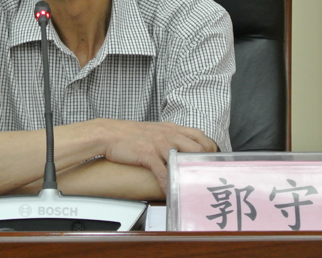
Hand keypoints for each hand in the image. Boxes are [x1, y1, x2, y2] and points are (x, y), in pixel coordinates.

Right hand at [97, 119, 216, 191]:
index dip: (209, 148)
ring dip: (188, 174)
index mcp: (171, 128)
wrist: (109, 133)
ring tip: (194, 187)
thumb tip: (180, 147)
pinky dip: (168, 184)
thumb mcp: (154, 129)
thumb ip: (169, 136)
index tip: (212, 159)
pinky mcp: (148, 155)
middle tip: (206, 176)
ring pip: (182, 159)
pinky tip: (171, 193)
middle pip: (196, 148)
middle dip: (203, 163)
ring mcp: (159, 144)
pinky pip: (163, 172)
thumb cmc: (130, 133)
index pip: (199, 135)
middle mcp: (168, 135)